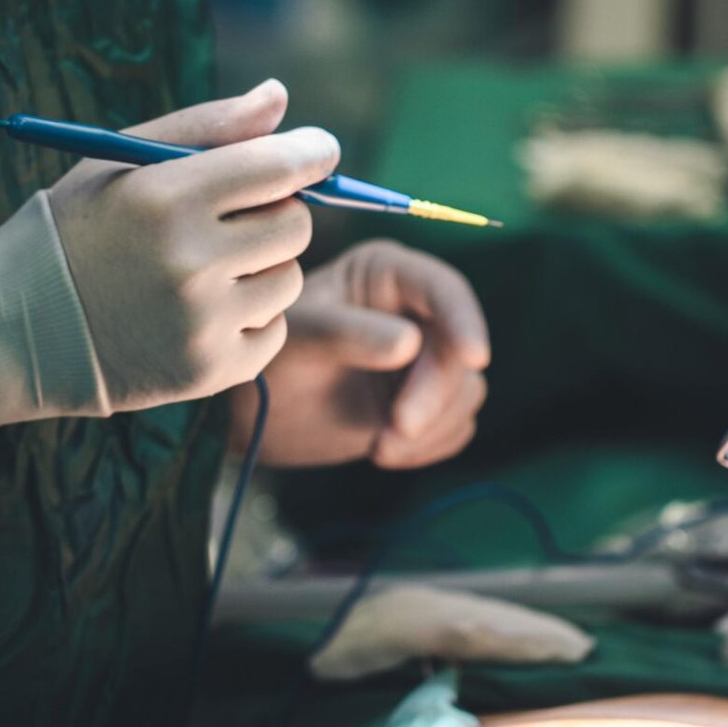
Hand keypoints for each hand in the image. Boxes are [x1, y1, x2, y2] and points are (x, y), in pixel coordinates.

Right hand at [48, 79, 335, 409]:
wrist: (19, 327)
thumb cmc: (78, 228)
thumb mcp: (124, 160)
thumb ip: (208, 125)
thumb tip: (279, 98)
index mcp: (166, 198)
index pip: (278, 167)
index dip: (311, 152)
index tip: (319, 149)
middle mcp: (189, 261)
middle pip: (295, 223)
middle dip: (276, 212)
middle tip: (234, 217)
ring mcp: (202, 322)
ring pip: (290, 278)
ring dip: (263, 267)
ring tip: (206, 267)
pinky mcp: (210, 371)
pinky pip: (275, 330)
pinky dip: (250, 317)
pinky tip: (201, 310)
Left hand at [232, 240, 490, 468]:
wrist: (252, 418)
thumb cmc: (267, 359)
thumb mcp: (296, 340)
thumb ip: (346, 334)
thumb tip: (410, 343)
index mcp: (387, 276)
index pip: (444, 289)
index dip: (464, 320)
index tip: (474, 358)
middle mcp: (415, 313)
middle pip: (459, 350)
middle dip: (436, 394)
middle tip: (396, 429)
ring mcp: (425, 360)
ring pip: (466, 391)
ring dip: (431, 427)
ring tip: (379, 446)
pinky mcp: (426, 403)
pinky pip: (456, 426)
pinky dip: (429, 447)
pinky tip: (383, 450)